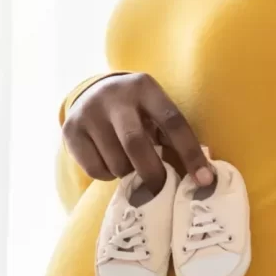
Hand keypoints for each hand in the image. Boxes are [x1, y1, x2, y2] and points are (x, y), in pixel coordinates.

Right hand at [62, 73, 215, 191]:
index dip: (191, 153)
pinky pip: (95, 169)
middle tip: (160, 188)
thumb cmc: (135, 110)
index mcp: (145, 88)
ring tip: (130, 165)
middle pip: (136, 143)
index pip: (173, 122)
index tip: (204, 181)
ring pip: (115, 161)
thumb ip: (170, 135)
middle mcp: (115, 96)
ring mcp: (89, 112)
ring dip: (128, 174)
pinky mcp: (71, 130)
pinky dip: (107, 175)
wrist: (91, 93)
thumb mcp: (153, 110)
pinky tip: (109, 161)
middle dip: (152, 172)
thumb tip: (201, 175)